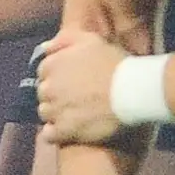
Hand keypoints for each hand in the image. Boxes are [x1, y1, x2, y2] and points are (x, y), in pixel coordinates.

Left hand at [28, 27, 132, 146]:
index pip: (43, 72)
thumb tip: (45, 48)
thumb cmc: (114, 64)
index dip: (56, 76)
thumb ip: (65, 40)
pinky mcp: (63, 131)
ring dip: (55, 113)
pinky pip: (49, 135)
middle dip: (55, 94)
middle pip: (43, 93)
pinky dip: (55, 133)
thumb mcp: (91, 40)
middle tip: (74, 97)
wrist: (131, 92)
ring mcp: (54, 110)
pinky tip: (68, 130)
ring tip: (73, 113)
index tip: (70, 80)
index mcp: (52, 65)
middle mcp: (48, 87)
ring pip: (45, 113)